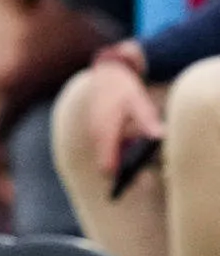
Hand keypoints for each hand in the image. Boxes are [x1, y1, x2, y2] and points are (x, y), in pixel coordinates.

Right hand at [74, 59, 163, 178]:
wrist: (106, 75)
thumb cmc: (125, 89)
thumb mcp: (139, 102)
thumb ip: (147, 121)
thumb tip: (159, 138)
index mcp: (105, 132)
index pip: (107, 166)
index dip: (119, 177)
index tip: (132, 181)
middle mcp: (97, 136)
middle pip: (106, 166)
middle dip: (122, 172)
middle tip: (141, 172)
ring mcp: (96, 134)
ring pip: (107, 157)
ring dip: (121, 160)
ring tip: (140, 157)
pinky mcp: (98, 131)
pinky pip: (107, 148)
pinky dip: (119, 151)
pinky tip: (132, 142)